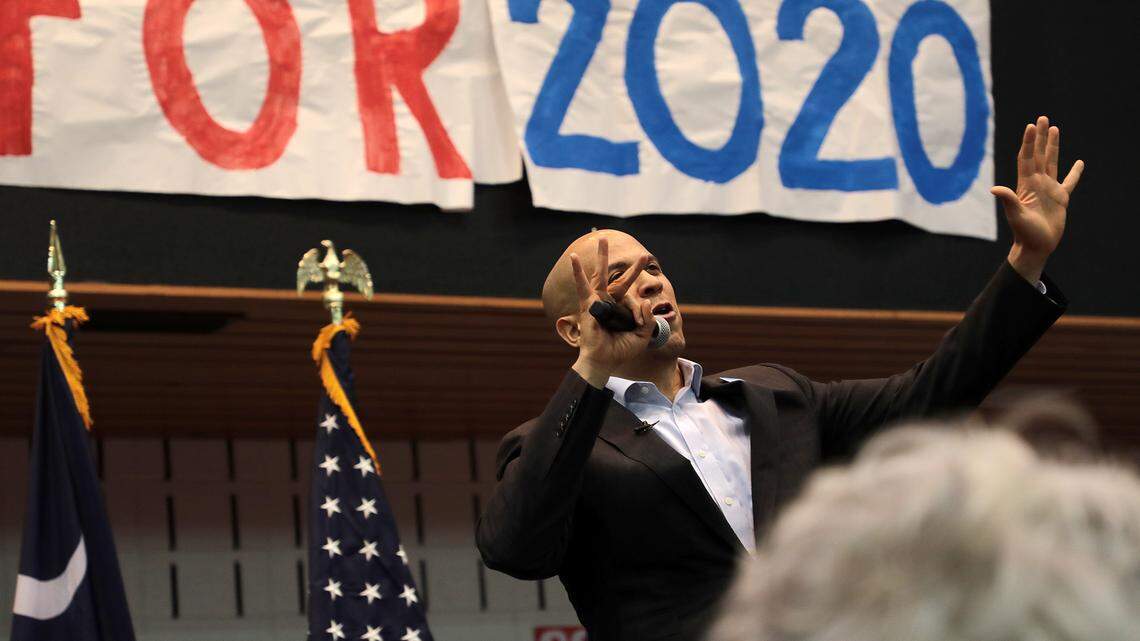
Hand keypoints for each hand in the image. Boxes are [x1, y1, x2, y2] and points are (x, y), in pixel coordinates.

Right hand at [568, 238, 654, 386]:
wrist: (604, 361)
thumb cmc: (620, 351)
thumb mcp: (642, 336)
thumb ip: (648, 319)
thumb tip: (646, 301)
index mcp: (622, 311)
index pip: (635, 301)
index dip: (641, 311)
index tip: (641, 321)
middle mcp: (610, 304)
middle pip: (620, 280)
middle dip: (632, 268)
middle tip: (643, 255)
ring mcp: (598, 302)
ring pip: (601, 275)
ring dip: (601, 257)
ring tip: (602, 239)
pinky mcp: (588, 304)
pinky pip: (583, 285)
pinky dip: (577, 272)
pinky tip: (572, 257)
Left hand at [992, 115, 1084, 282]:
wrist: (1035, 246)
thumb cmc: (1024, 233)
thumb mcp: (1015, 215)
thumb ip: (1008, 200)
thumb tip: (994, 189)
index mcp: (1026, 185)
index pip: (1027, 158)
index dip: (1029, 143)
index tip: (1030, 126)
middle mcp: (1037, 183)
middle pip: (1039, 154)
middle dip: (1040, 137)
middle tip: (1042, 119)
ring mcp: (1049, 190)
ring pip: (1052, 162)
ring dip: (1053, 146)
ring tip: (1055, 129)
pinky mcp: (1060, 199)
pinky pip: (1069, 182)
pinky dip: (1074, 173)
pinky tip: (1079, 163)